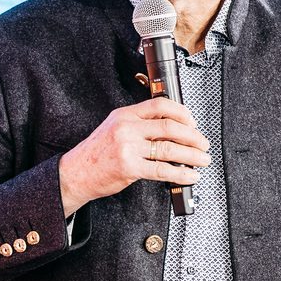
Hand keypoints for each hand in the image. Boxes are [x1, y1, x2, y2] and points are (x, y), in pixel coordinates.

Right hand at [57, 97, 209, 216]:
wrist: (76, 173)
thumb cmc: (97, 153)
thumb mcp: (114, 128)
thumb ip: (139, 125)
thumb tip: (171, 128)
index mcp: (125, 114)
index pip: (160, 105)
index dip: (182, 112)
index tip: (193, 122)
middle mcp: (127, 128)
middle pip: (170, 127)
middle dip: (193, 136)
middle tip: (204, 144)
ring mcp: (128, 148)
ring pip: (170, 148)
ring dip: (192, 156)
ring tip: (203, 160)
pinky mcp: (129, 168)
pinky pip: (162, 170)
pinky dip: (181, 174)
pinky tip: (189, 176)